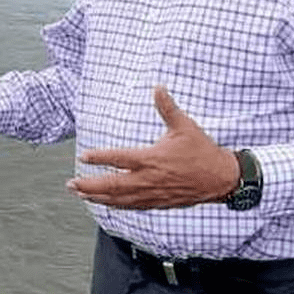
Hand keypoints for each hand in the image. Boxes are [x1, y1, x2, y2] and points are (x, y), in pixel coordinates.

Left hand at [66, 86, 237, 208]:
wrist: (221, 179)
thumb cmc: (202, 151)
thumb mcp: (184, 126)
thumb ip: (167, 108)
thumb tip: (158, 87)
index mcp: (152, 159)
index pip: (119, 158)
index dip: (100, 158)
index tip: (84, 156)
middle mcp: (149, 179)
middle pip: (113, 185)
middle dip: (90, 184)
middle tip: (72, 183)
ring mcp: (153, 193)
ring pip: (120, 199)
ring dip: (98, 197)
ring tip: (81, 194)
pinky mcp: (159, 202)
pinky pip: (133, 206)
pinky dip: (116, 205)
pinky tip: (105, 204)